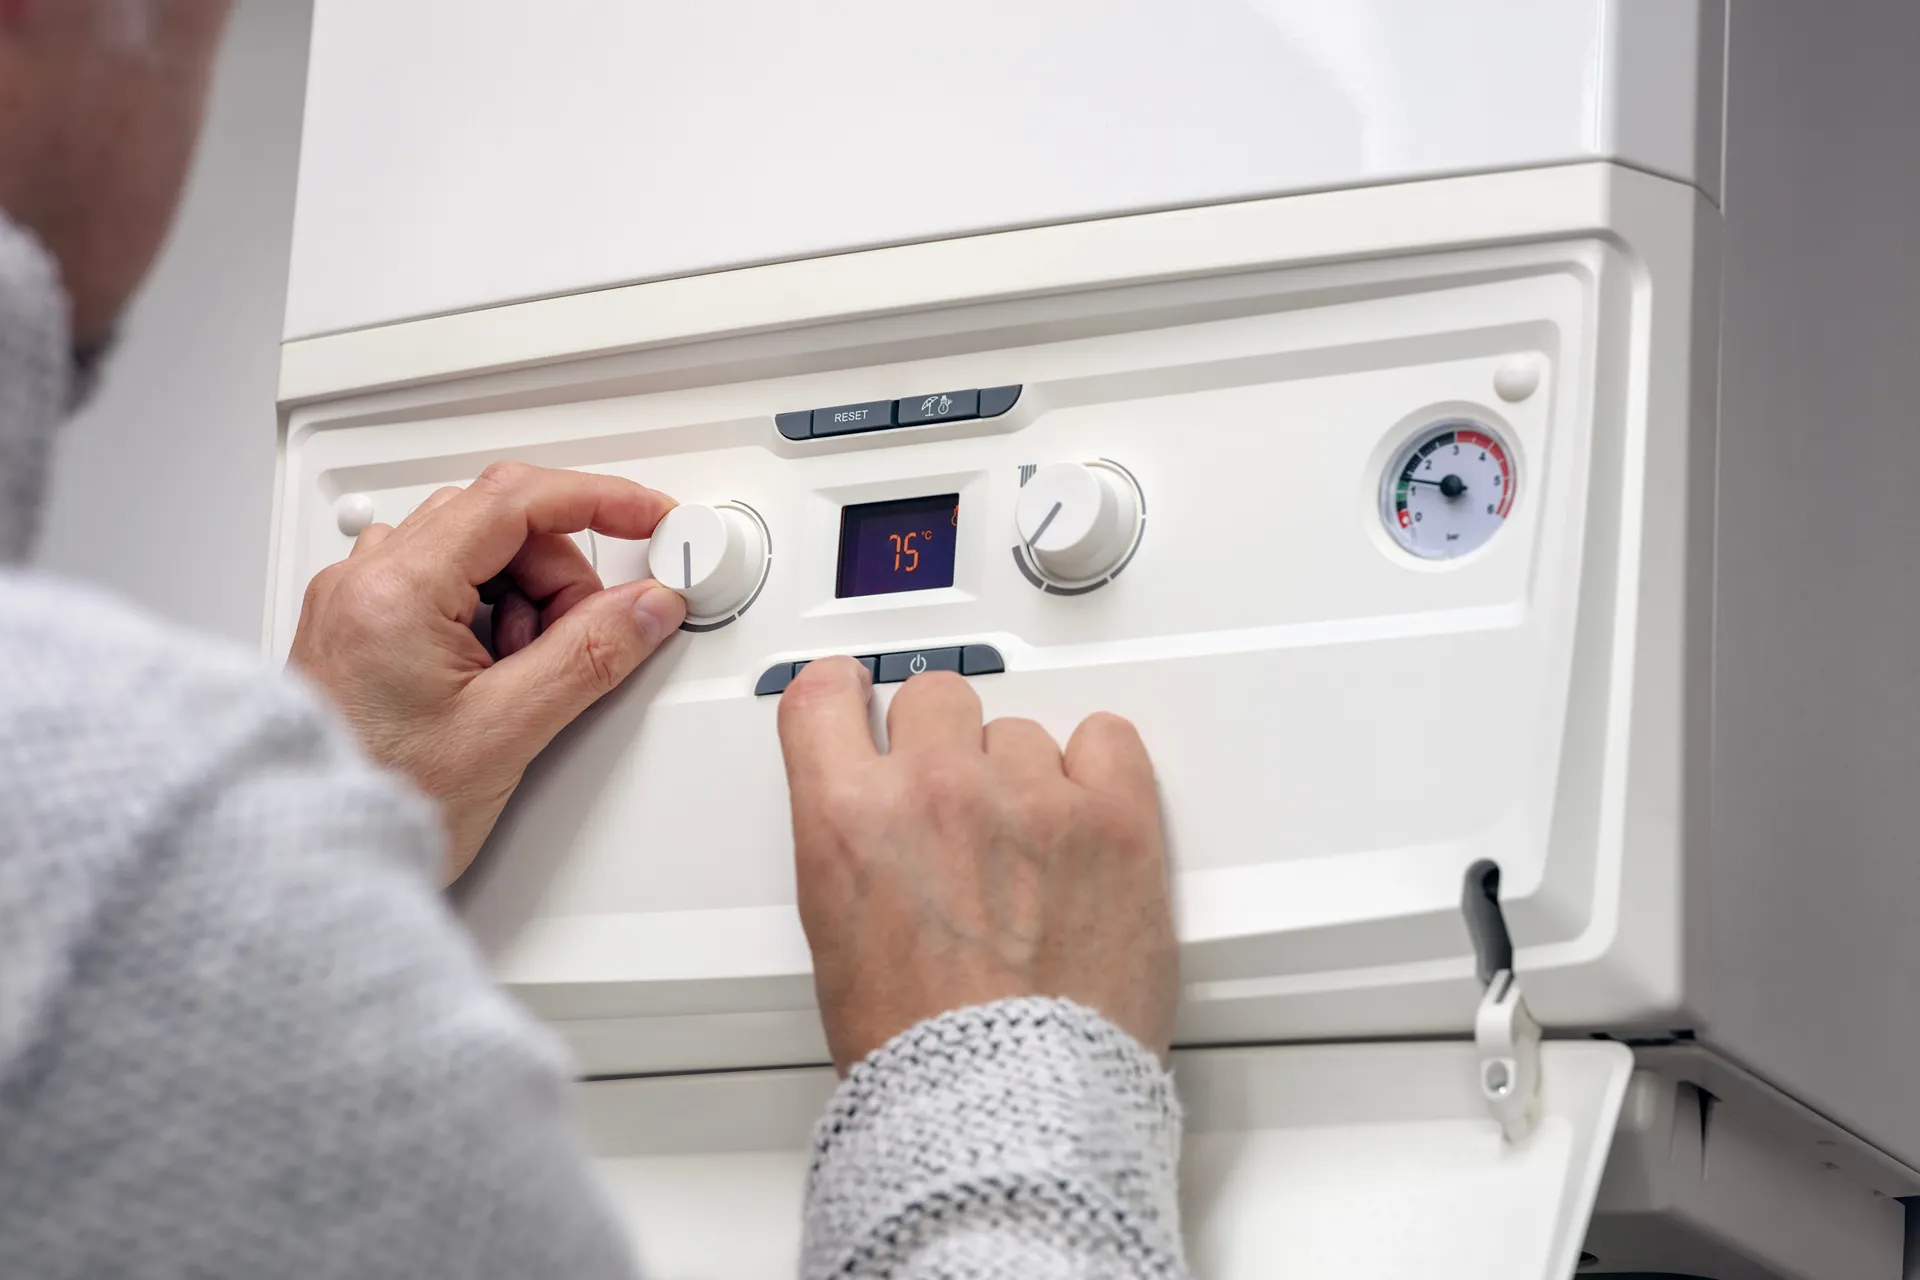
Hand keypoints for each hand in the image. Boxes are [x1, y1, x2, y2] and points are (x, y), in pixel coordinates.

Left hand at [289, 462, 686, 883]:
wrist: (305, 862)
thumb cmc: (379, 804)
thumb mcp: (506, 733)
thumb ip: (589, 657)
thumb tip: (645, 606)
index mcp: (393, 592)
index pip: (513, 501)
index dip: (598, 499)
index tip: (649, 517)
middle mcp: (363, 582)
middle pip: (498, 524)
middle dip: (558, 575)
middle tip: (578, 643)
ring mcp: (355, 602)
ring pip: (473, 553)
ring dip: (524, 599)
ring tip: (520, 678)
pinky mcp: (359, 628)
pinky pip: (443, 587)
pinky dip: (488, 618)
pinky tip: (491, 677)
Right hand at [777, 657, 1176, 1072]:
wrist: (1006, 1108)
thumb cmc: (921, 1051)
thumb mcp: (834, 934)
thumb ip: (853, 842)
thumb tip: (874, 808)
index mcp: (849, 816)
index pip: (826, 694)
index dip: (846, 695)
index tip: (859, 699)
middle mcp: (936, 789)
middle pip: (936, 698)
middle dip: (944, 746)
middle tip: (959, 810)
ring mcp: (1030, 798)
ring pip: (1021, 731)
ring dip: (1022, 777)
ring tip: (1028, 855)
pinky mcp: (1115, 818)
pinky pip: (1107, 738)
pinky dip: (1099, 770)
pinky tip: (1084, 817)